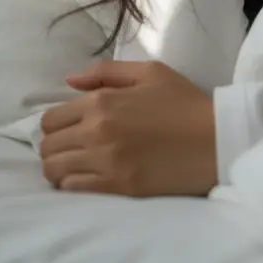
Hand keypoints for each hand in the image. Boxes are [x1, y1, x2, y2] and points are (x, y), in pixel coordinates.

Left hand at [39, 60, 217, 197]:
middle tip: (71, 148)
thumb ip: (105, 72)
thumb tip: (69, 81)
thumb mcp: (149, 72)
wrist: (215, 139)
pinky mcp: (118, 186)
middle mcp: (97, 131)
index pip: (50, 119)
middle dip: (54, 147)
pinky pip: (74, 190)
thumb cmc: (184, 102)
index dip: (55, 124)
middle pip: (48, 146)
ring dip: (59, 168)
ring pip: (55, 171)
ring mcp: (106, 161)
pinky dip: (72, 185)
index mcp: (102, 101)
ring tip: (75, 166)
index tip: (68, 129)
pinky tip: (88, 179)